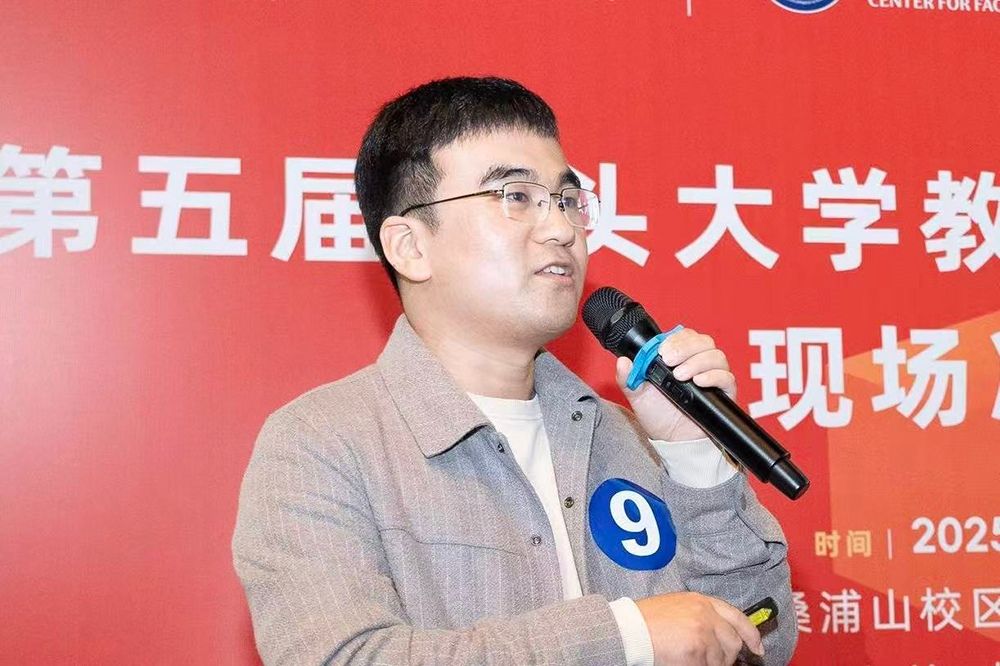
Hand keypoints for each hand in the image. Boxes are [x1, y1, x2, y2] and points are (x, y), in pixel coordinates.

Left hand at [615, 328, 735, 441]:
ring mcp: (712, 377)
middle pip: (703, 341)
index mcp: (680, 359)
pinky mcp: (724, 393)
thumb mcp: (638, 395)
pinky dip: (713, 376)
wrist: (673, 441)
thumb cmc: (659, 416)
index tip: (662, 350)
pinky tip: (698, 382)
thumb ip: (628, 378)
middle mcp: (698, 364)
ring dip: (697, 361)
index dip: (675, 339)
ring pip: (716, 355)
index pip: (685, 336)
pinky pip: (727, 377)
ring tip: (680, 376)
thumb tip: (623, 361)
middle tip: (669, 360)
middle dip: (685, 348)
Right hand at [636, 591, 762, 665]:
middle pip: (733, 641)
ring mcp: (703, 633)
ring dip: (711, 663)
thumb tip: (720, 634)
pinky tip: (684, 661)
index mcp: (702, 601)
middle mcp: (706, 614)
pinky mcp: (696, 651)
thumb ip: (701, 615)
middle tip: (715, 661)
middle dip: (728, 656)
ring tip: (691, 658)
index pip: (737, 616)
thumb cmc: (647, 619)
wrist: (629, 628)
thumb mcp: (678, 606)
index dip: (750, 634)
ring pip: (722, 659)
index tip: (757, 648)